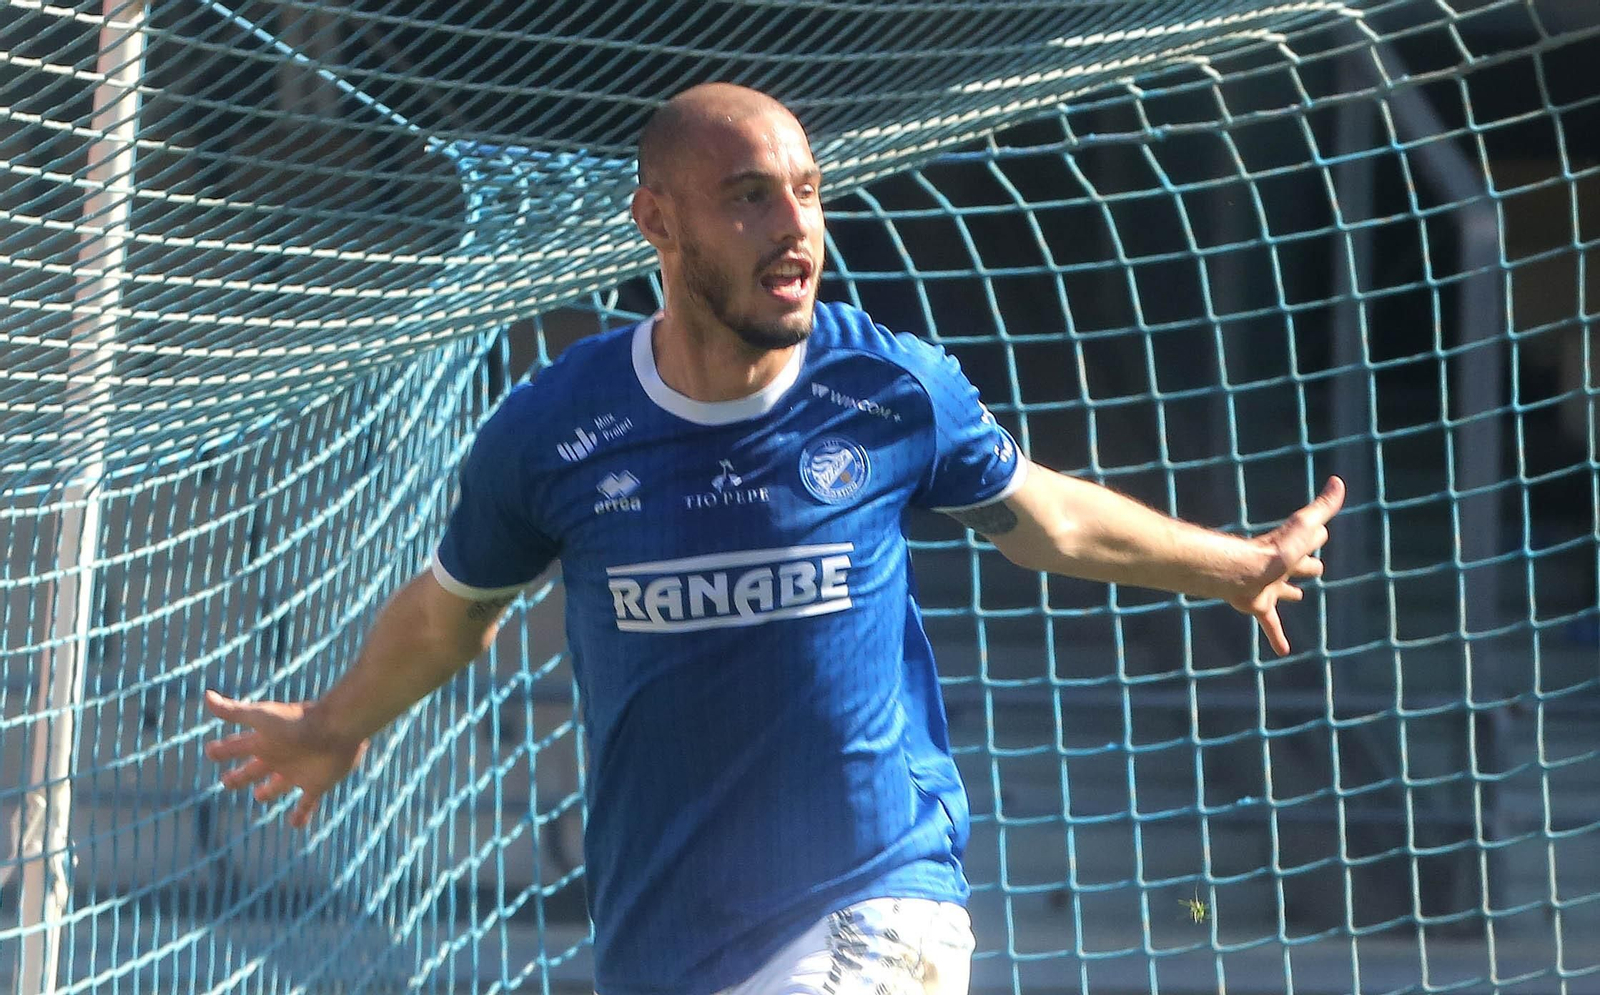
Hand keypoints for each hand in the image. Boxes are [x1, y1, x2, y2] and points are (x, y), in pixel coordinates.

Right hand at [203, 690, 367, 828]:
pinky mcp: (316, 784)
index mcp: (264, 742)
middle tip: (226, 782)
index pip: (237, 747)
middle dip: (240, 775)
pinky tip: (295, 824)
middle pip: (253, 769)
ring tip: (259, 796)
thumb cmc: (297, 722)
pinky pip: (306, 803)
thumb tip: (206, 696)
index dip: (223, 751)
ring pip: (277, 785)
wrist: (336, 728)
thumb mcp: (261, 717)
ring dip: (268, 791)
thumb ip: (234, 711)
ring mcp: (297, 771)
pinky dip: (301, 814)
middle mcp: (279, 757)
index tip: (210, 752)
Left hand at [1226, 476, 1344, 655]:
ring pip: (1283, 589)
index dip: (1315, 535)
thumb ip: (1323, 507)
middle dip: (1307, 564)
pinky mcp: (1260, 605)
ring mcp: (1270, 585)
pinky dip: (1277, 636)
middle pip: (1299, 565)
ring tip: (1297, 596)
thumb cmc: (1276, 549)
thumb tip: (1338, 481)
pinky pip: (1271, 623)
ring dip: (1289, 592)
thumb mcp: (1304, 525)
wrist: (1242, 573)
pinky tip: (1283, 651)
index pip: (1310, 538)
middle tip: (1315, 567)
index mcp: (1294, 548)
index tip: (1319, 532)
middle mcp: (1282, 566)